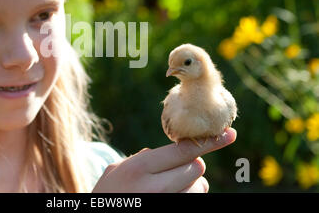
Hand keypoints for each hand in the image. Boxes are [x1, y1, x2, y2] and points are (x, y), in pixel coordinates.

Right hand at [92, 127, 236, 192]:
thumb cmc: (107, 195)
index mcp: (139, 168)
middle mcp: (154, 188)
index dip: (210, 141)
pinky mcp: (172, 212)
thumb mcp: (116, 171)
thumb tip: (175, 151)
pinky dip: (188, 196)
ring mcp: (165, 204)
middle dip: (191, 167)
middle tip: (174, 172)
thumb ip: (143, 157)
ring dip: (191, 186)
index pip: (183, 150)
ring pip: (199, 187)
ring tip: (169, 190)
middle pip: (196, 168)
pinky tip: (171, 196)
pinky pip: (194, 201)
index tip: (230, 134)